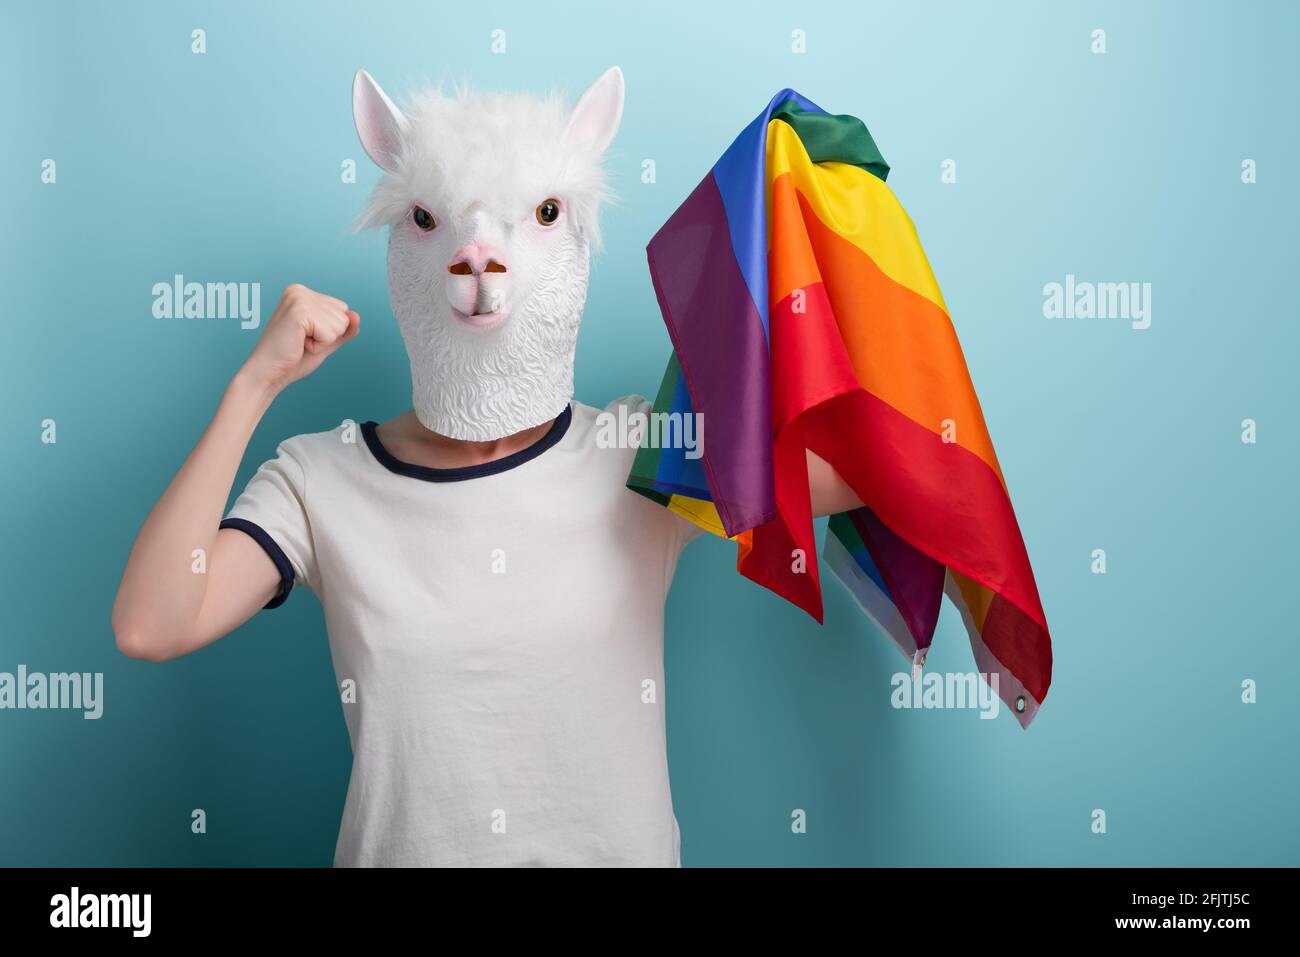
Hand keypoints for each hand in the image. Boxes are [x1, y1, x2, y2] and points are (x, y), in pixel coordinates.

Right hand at [239, 284, 359, 393]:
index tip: (305, 337)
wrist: (267, 374)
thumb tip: (357, 316)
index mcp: (302, 293)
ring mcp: (298, 299)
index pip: (342, 310)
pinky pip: (331, 332)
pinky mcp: (299, 311)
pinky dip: (319, 345)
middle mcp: (299, 290)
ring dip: (323, 341)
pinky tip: (299, 344)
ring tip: (299, 343)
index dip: (330, 332)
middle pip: (343, 315)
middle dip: (328, 336)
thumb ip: (343, 330)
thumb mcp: (325, 342)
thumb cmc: (292, 359)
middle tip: (301, 342)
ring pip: (340, 324)